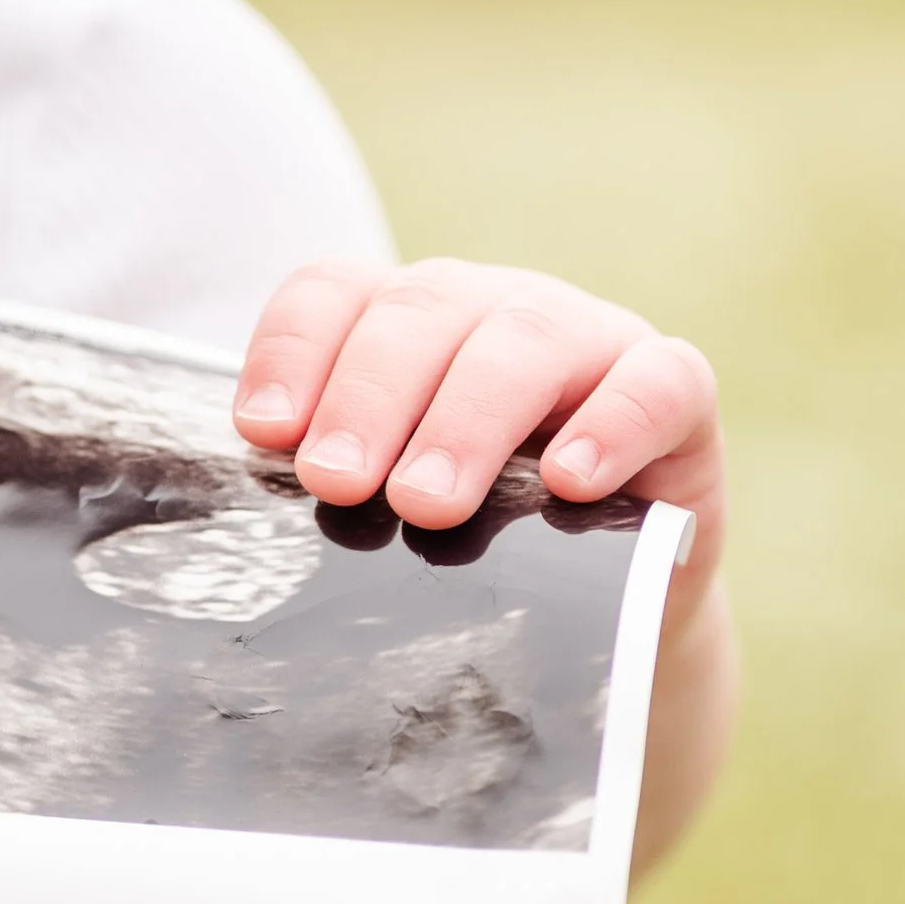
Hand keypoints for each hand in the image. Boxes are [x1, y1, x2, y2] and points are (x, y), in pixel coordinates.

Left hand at [233, 257, 734, 868]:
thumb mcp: (388, 515)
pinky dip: (615, 421)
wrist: (603, 611)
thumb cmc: (471, 548)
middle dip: (369, 398)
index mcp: (405, 323)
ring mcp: (586, 338)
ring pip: (524, 340)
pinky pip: (656, 381)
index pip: (335, 293)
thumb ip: (328, 497)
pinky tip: (572, 479)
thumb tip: (229, 537)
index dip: (293, 350)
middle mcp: (491, 309)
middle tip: (336, 482)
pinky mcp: (675, 390)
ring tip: (426, 504)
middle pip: (421, 313)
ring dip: (466, 419)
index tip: (261, 434)